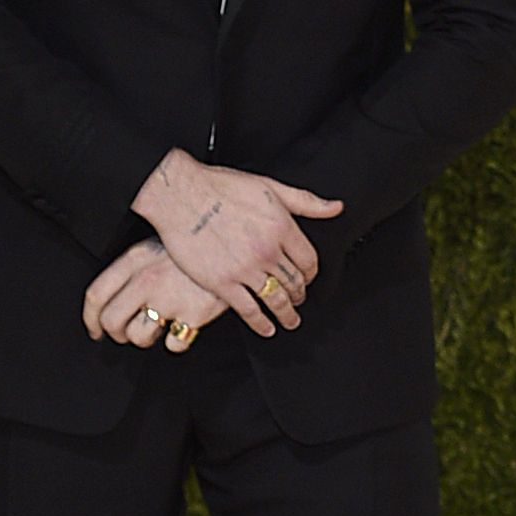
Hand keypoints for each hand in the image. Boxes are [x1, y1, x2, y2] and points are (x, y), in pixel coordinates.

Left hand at [81, 238, 224, 349]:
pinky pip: (173, 345)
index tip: (95, 330)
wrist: (236, 245)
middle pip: (112, 321)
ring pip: (138, 337)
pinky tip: (184, 327)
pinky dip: (177, 341)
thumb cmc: (195, 246)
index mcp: (134, 260)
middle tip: (126, 334)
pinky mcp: (193, 316)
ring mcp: (169, 299)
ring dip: (145, 339)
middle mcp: (147, 281)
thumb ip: (133, 269)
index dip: (91, 319)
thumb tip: (113, 299)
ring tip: (159, 327)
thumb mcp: (158, 245)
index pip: (96, 295)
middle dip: (117, 334)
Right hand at [131, 149, 340, 336]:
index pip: (309, 260)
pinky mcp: (222, 283)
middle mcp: (267, 251)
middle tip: (299, 300)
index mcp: (281, 227)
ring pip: (276, 299)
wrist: (179, 195)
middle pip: (294, 282)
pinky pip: (249, 310)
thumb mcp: (269, 187)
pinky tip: (267, 328)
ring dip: (286, 313)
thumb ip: (305, 201)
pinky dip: (261, 323)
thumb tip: (336, 208)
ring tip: (290, 321)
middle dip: (299, 294)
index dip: (311, 274)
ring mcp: (245, 269)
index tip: (308, 278)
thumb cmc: (221, 186)